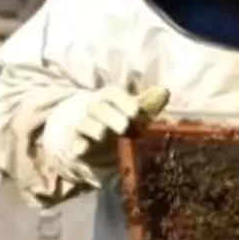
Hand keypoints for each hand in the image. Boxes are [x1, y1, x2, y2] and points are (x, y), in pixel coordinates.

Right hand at [39, 84, 168, 185]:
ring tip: (102, 134)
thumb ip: (147, 103)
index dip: (124, 100)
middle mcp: (93, 108)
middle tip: (123, 126)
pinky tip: (83, 148)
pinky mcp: (74, 142)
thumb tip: (164, 91)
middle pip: (99, 107)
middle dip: (111, 115)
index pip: (113, 92)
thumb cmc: (114, 116)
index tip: (135, 111)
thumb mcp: (131, 110)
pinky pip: (74, 142)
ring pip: (86, 123)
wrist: (81, 130)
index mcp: (108, 97)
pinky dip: (78, 145)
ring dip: (95, 128)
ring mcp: (82, 125)